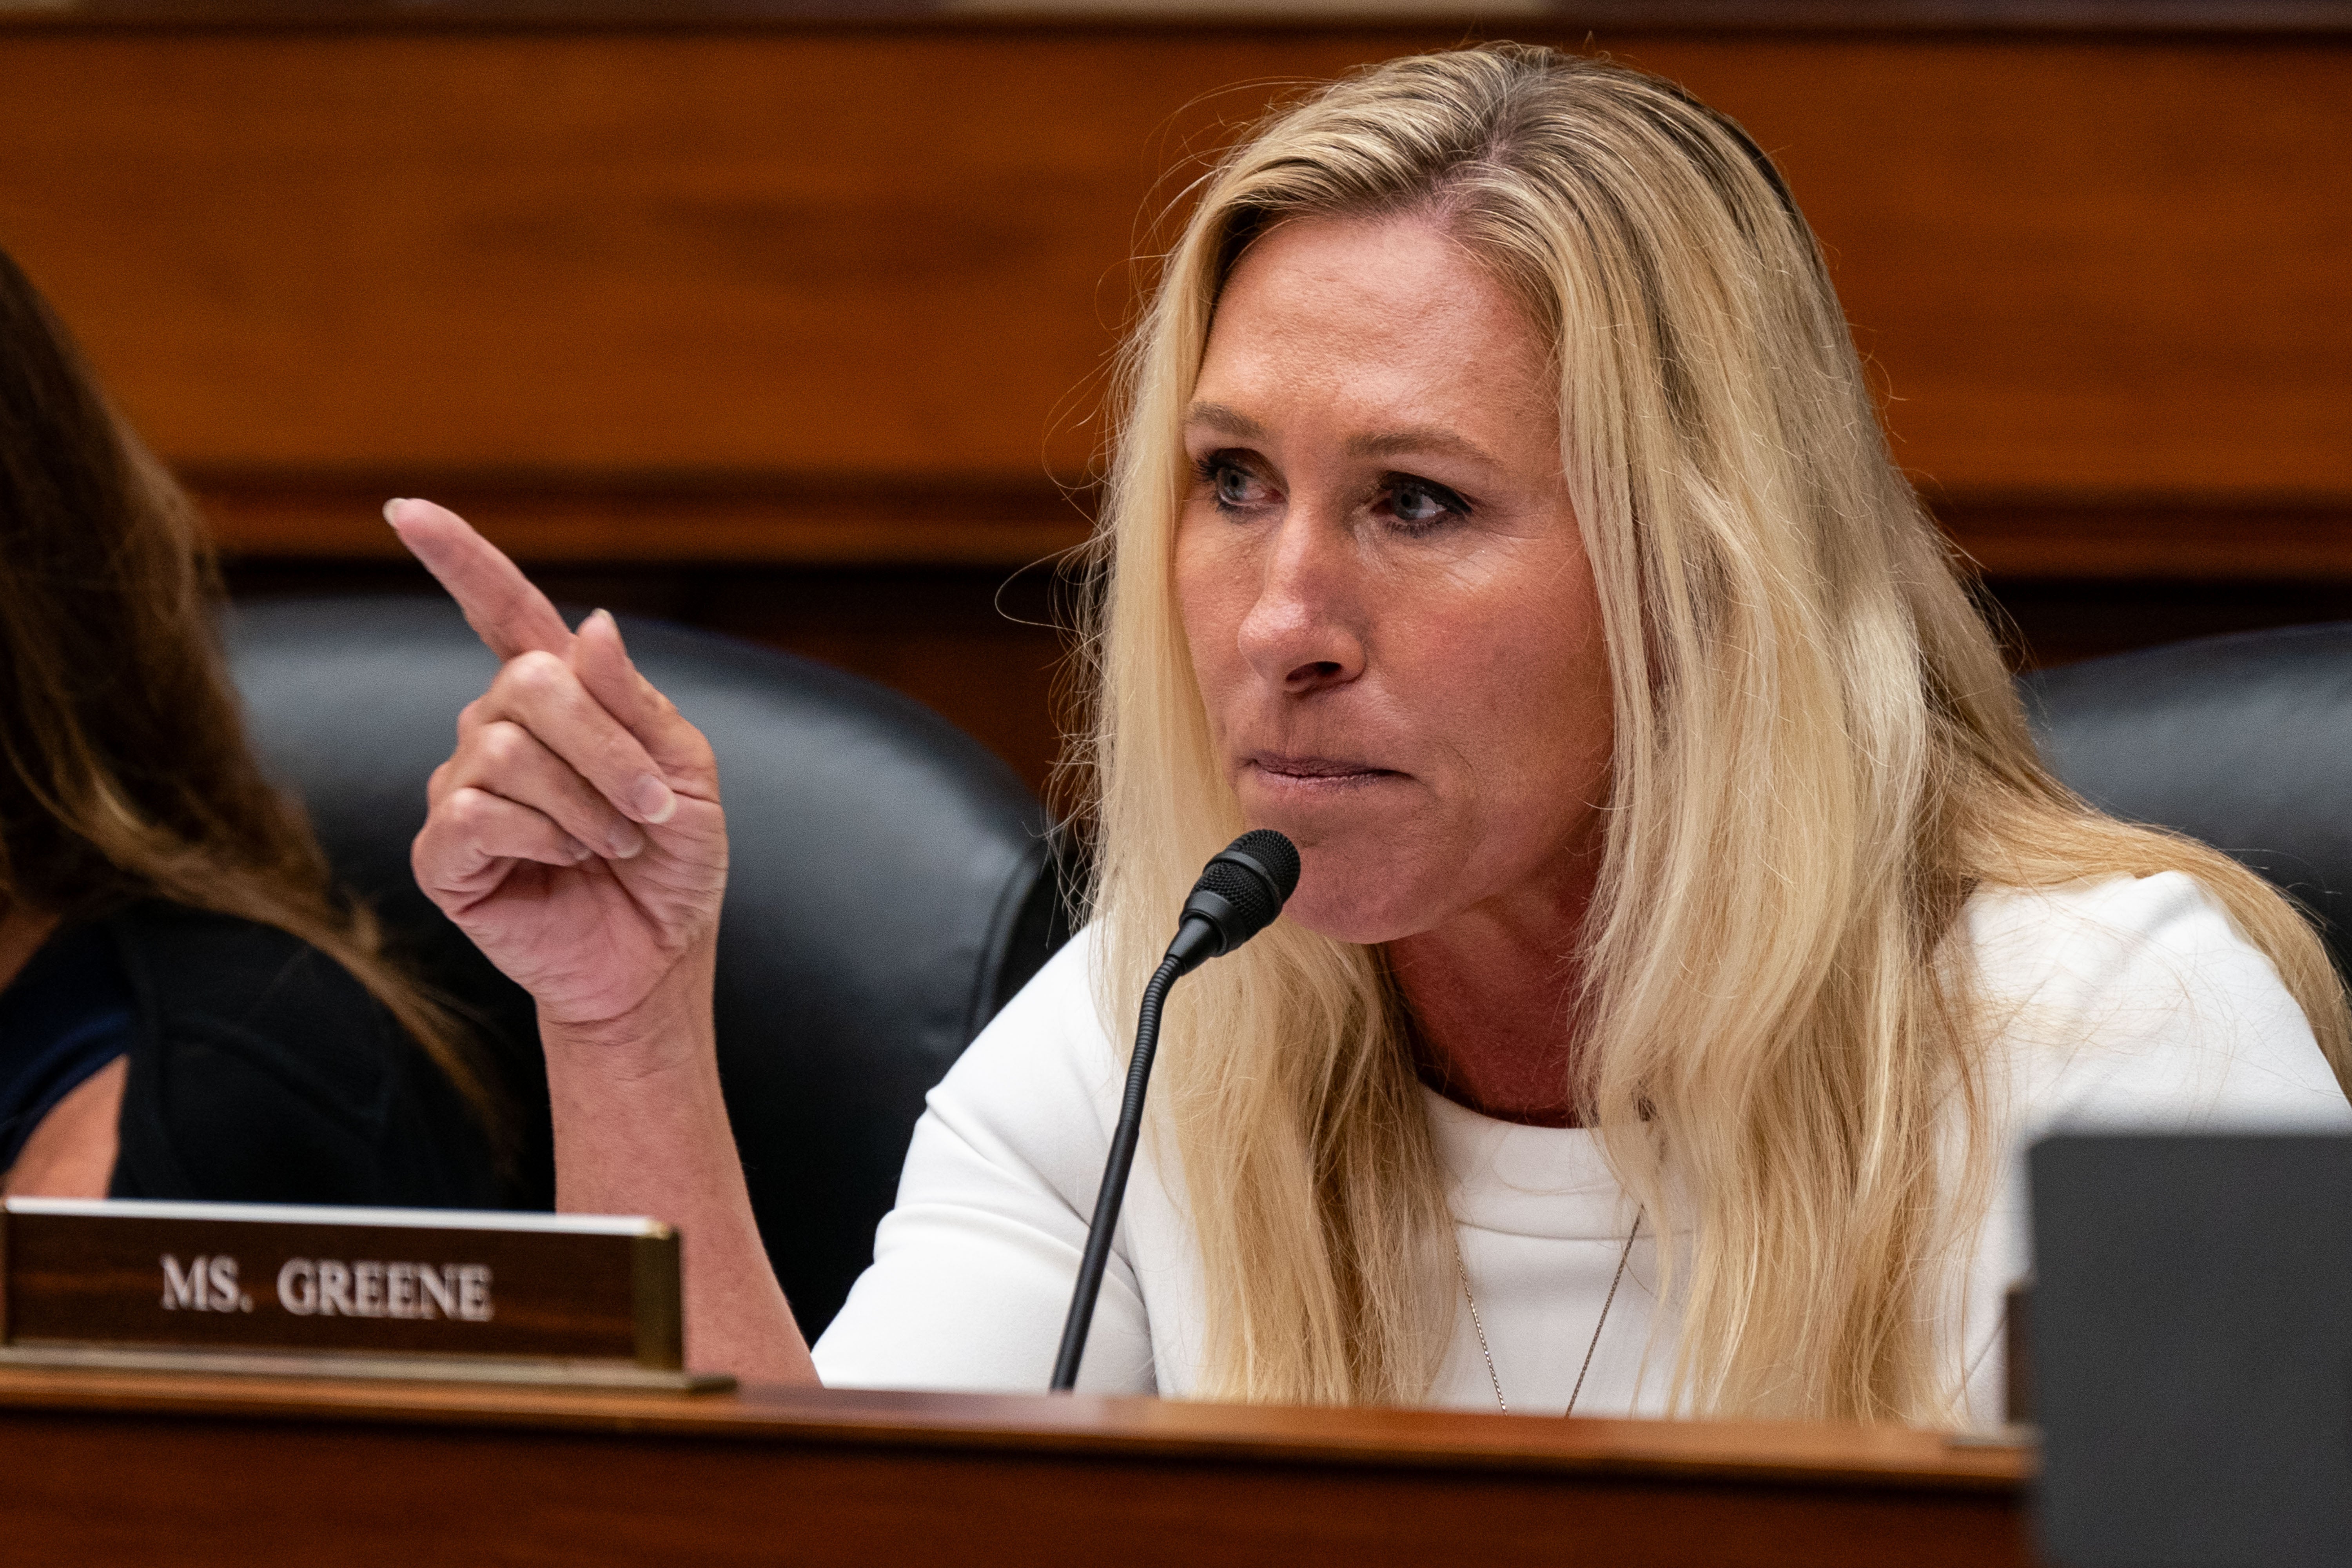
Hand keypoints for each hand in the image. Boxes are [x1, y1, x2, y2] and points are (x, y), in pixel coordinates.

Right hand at [392, 499, 727, 1034]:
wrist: (658, 954)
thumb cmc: (673, 861)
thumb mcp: (685, 771)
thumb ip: (635, 700)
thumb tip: (591, 623)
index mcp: (559, 696)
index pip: (500, 609)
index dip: (458, 558)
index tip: (407, 510)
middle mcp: (496, 729)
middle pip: (526, 684)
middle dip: (607, 749)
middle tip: (650, 810)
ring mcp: (462, 787)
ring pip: (506, 751)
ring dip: (586, 804)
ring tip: (613, 844)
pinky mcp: (444, 852)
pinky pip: (478, 811)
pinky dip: (543, 836)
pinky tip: (565, 861)